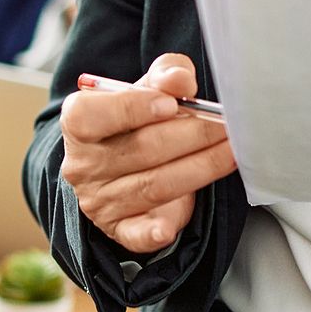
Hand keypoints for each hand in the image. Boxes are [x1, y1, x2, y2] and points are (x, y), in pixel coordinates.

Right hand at [57, 54, 236, 254]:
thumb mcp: (147, 89)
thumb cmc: (136, 119)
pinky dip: (152, 233)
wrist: (124, 163)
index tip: (172, 104)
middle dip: (191, 134)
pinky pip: (135, 235)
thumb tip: (181, 78)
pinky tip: (167, 227)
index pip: (92, 116)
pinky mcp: (120, 228)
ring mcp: (100, 200)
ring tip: (231, 151)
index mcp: (79, 123)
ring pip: (154, 186)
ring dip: (201, 168)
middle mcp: (83, 164)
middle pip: (140, 150)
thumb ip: (165, 76)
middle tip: (226, 125)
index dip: (133, 108)